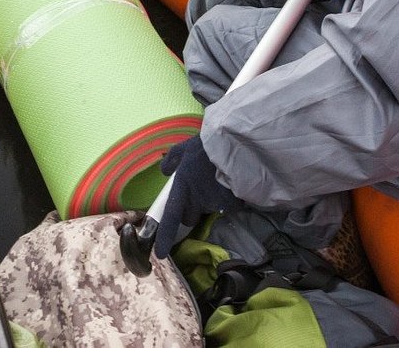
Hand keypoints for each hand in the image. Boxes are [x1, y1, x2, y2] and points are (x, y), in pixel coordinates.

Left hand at [154, 135, 240, 258]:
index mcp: (184, 185)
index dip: (165, 236)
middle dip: (192, 210)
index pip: (172, 216)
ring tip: (218, 181)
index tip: (161, 254)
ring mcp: (216, 203)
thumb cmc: (209, 145)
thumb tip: (164, 170)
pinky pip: (228, 207)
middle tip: (198, 190)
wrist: (237, 143)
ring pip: (209, 211)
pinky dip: (229, 200)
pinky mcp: (233, 204)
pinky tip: (231, 185)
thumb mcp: (187, 146)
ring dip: (211, 202)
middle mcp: (198, 199)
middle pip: (190, 216)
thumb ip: (174, 158)